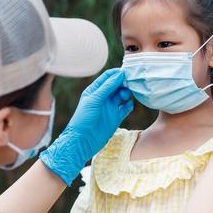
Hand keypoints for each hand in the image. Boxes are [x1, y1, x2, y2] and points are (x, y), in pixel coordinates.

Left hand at [39, 68, 133, 184]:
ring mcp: (110, 107)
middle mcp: (103, 97)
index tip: (126, 72)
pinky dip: (129, 104)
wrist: (83, 141)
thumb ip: (107, 87)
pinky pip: (126, 107)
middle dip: (124, 82)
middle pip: (117, 85)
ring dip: (127, 93)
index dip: (117, 73)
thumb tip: (120, 74)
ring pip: (123, 95)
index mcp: (95, 90)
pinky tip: (128, 104)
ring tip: (126, 95)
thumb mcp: (94, 100)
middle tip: (129, 83)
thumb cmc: (83, 119)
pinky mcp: (116, 117)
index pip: (108, 77)